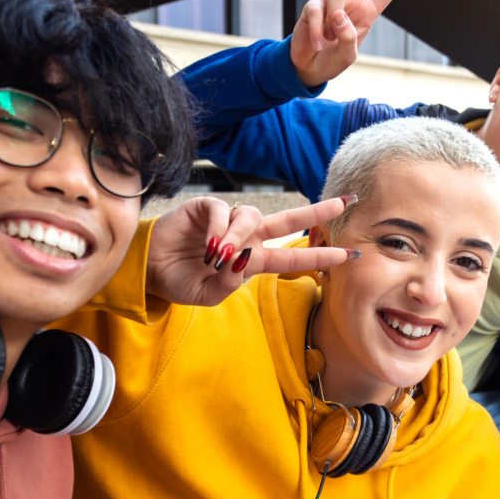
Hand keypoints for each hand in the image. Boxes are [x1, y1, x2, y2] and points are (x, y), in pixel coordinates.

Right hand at [145, 196, 353, 306]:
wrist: (148, 270)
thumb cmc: (180, 283)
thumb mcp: (208, 296)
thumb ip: (229, 282)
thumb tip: (243, 257)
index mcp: (252, 260)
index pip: (292, 255)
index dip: (320, 256)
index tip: (350, 254)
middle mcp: (246, 237)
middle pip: (288, 220)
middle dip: (317, 212)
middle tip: (344, 202)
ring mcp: (228, 220)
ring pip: (253, 217)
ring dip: (240, 236)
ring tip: (219, 255)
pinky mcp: (208, 208)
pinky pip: (224, 211)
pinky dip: (220, 228)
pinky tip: (208, 244)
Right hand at [290, 0, 419, 86]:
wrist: (308, 67)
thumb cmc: (333, 60)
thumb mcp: (349, 55)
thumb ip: (349, 36)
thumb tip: (338, 14)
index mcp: (367, 12)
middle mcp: (351, 1)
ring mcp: (331, 1)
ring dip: (332, 22)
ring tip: (327, 40)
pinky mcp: (312, 5)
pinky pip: (317, 11)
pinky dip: (317, 31)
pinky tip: (318, 42)